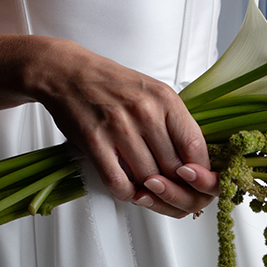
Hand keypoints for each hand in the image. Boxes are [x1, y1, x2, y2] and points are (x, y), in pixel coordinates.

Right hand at [25, 36, 219, 217]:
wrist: (68, 72)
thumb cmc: (112, 85)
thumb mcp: (154, 93)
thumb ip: (174, 124)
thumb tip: (194, 161)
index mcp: (166, 100)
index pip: (195, 147)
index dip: (198, 171)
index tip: (193, 179)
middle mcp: (145, 112)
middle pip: (173, 168)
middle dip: (174, 185)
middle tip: (169, 190)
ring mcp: (119, 127)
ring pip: (148, 178)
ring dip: (149, 191)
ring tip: (147, 189)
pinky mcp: (95, 142)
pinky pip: (118, 182)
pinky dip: (126, 193)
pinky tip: (127, 189)